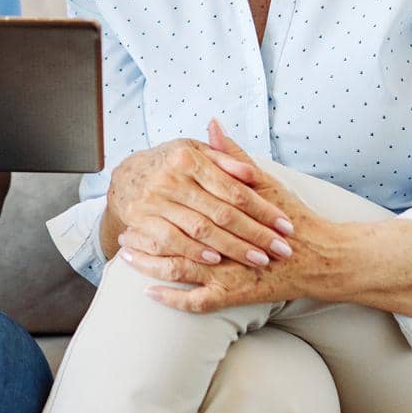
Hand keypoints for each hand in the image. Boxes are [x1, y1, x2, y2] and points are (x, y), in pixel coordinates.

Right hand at [105, 120, 296, 269]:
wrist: (126, 177)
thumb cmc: (170, 164)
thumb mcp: (195, 152)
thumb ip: (225, 160)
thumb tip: (251, 172)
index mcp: (188, 158)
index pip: (235, 189)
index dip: (263, 209)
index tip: (285, 225)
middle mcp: (171, 179)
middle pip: (222, 212)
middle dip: (255, 234)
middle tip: (281, 249)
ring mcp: (155, 201)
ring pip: (201, 230)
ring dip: (232, 248)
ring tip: (258, 259)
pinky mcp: (142, 221)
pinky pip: (173, 242)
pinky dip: (195, 252)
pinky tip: (217, 261)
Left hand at [118, 120, 355, 311]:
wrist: (320, 257)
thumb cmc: (292, 219)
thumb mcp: (264, 183)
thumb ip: (233, 157)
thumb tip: (213, 126)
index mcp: (230, 212)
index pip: (183, 209)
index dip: (156, 208)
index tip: (133, 204)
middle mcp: (226, 243)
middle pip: (175, 239)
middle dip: (145, 238)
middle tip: (121, 235)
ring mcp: (228, 272)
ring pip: (180, 270)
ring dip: (150, 265)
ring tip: (128, 259)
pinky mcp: (233, 295)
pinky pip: (195, 301)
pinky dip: (172, 299)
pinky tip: (151, 294)